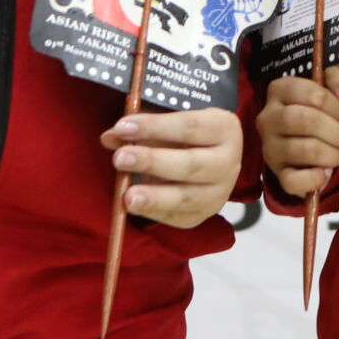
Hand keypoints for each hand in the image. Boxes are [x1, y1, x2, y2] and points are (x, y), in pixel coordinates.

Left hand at [104, 107, 243, 227]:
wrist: (213, 157)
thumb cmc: (187, 134)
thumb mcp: (169, 122)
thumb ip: (141, 127)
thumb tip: (111, 137)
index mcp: (224, 128)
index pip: (189, 126)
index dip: (155, 127)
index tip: (123, 126)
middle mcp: (228, 162)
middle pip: (190, 164)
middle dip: (152, 161)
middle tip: (121, 158)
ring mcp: (220, 192)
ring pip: (187, 196)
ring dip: (154, 196)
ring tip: (127, 196)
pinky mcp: (204, 214)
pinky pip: (178, 216)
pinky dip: (154, 212)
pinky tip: (134, 206)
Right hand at [257, 63, 338, 199]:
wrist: (309, 134)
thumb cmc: (321, 105)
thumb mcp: (329, 80)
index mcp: (279, 89)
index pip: (313, 95)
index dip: (335, 105)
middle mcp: (267, 118)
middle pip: (306, 121)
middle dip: (335, 130)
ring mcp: (269, 147)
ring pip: (305, 150)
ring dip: (332, 153)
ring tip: (336, 153)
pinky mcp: (276, 173)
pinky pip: (292, 181)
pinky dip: (315, 179)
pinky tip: (324, 172)